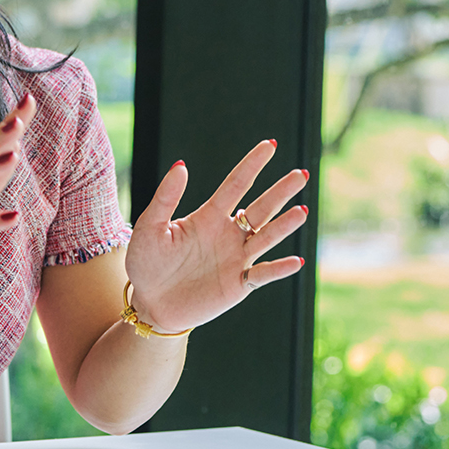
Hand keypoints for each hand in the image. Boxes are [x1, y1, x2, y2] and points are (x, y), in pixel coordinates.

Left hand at [124, 139, 308, 332]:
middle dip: (281, 191)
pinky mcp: (238, 285)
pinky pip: (262, 275)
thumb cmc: (146, 263)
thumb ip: (165, 197)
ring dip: (284, 226)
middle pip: (261, 208)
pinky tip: (296, 260)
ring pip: (266, 238)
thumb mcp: (149, 227)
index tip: (270, 145)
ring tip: (302, 211)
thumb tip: (181, 165)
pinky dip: (279, 269)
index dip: (252, 165)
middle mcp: (228, 234)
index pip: (236, 184)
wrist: (148, 304)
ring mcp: (236, 259)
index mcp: (209, 216)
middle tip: (301, 174)